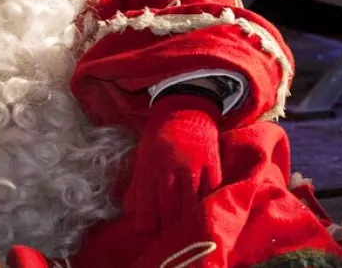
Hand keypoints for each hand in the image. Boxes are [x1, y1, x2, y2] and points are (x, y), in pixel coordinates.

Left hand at [125, 94, 221, 234]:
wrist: (184, 109)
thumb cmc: (158, 138)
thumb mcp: (141, 158)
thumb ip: (135, 187)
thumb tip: (128, 211)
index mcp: (148, 172)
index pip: (146, 213)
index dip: (147, 227)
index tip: (149, 230)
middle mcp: (169, 173)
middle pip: (169, 215)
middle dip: (167, 229)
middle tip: (168, 233)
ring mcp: (193, 170)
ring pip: (191, 208)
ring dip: (187, 222)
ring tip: (186, 227)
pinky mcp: (212, 166)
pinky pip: (211, 194)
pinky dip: (207, 205)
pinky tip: (203, 211)